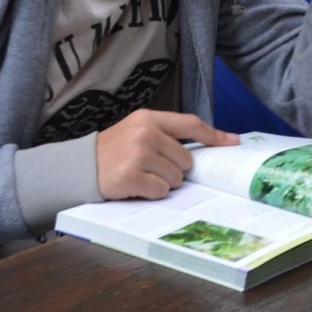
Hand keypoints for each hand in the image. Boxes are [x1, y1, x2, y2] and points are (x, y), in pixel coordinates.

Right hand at [96, 109, 238, 199]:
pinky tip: (135, 186)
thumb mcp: (138, 131)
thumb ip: (168, 135)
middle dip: (174, 169)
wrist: (79, 167)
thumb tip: (208, 145)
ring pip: (176, 178)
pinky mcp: (130, 177)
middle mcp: (145, 133)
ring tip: (141, 175)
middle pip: (186, 160)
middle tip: (152, 168)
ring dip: (162, 182)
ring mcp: (137, 155)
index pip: (191, 125)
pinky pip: (161, 191)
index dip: (215, 135)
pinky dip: (151, 193)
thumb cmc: (114, 151)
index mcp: (149, 118)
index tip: (233, 142)